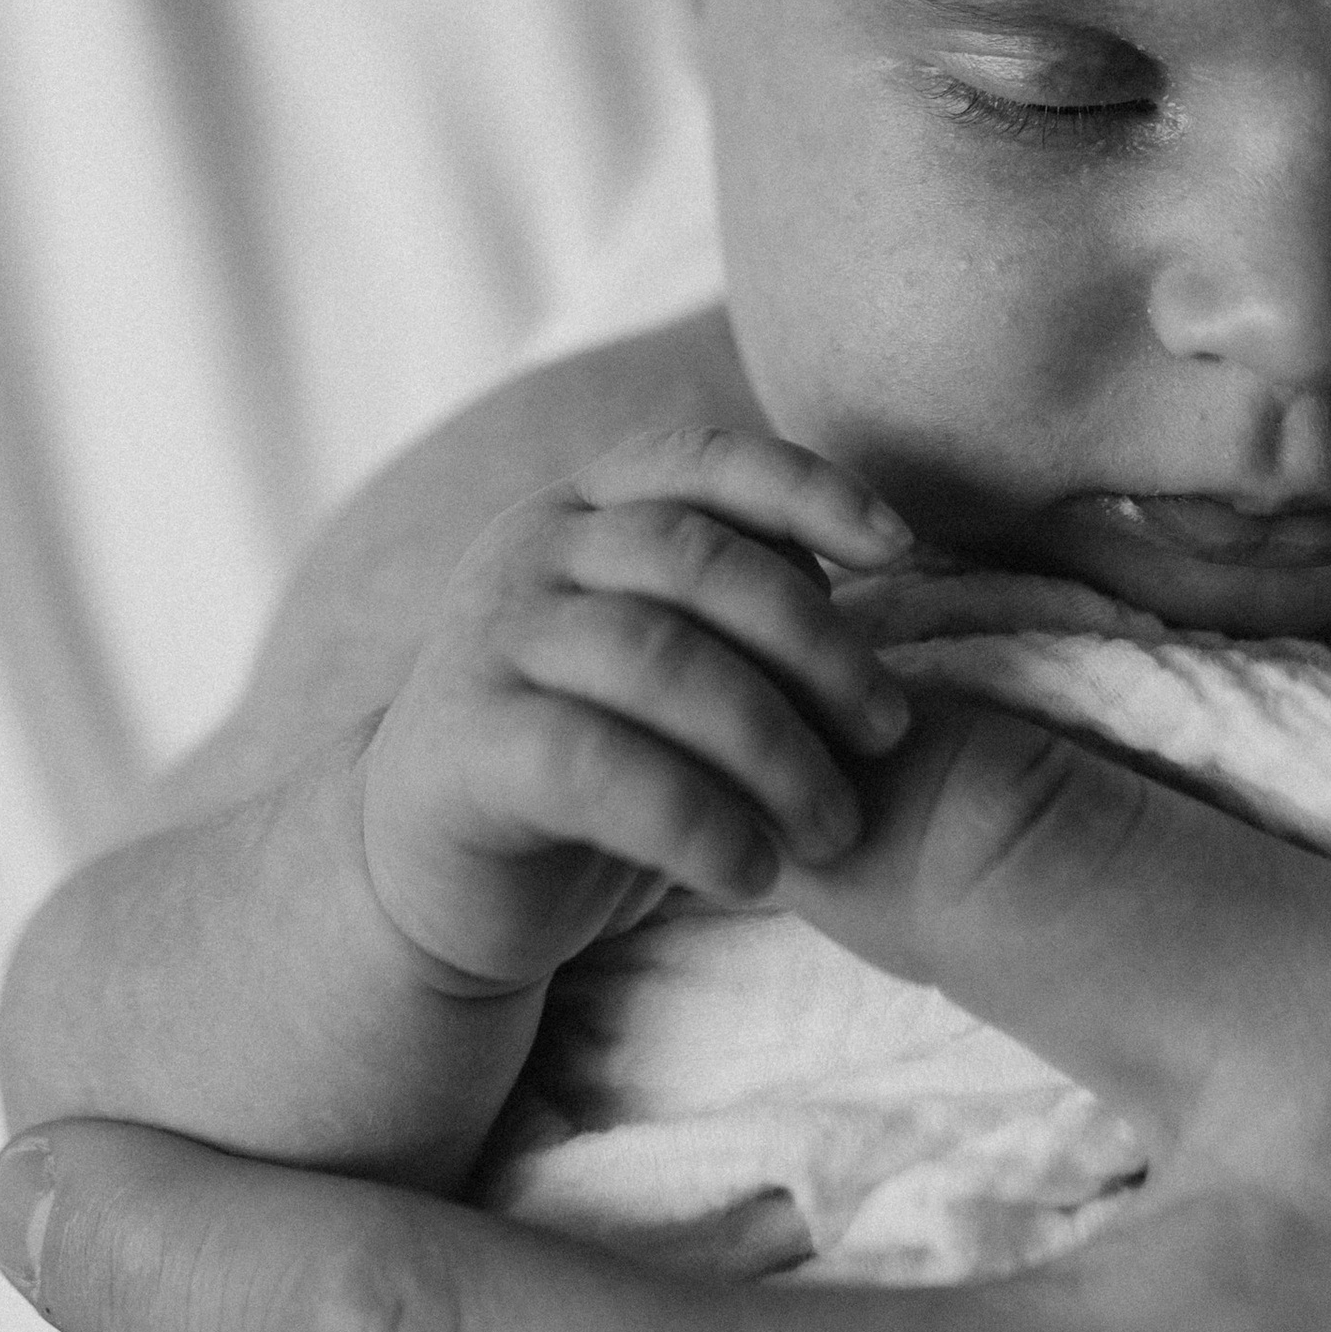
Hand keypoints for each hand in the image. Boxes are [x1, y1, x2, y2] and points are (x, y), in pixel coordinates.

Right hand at [358, 422, 907, 989]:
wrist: (430, 873)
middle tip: (887, 732)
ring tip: (832, 824)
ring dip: (771, 744)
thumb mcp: (663, 657)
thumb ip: (737, 599)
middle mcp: (528, 551)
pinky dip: (695, 818)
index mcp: (582, 510)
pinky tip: (751, 871)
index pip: (702, 458)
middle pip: (694, 558)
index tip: (900, 546)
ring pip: (656, 659)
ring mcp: (488, 642)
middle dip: (813, 641)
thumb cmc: (589, 754)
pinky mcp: (467, 746)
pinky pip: (599, 766)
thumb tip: (861, 560)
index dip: (807, 486)